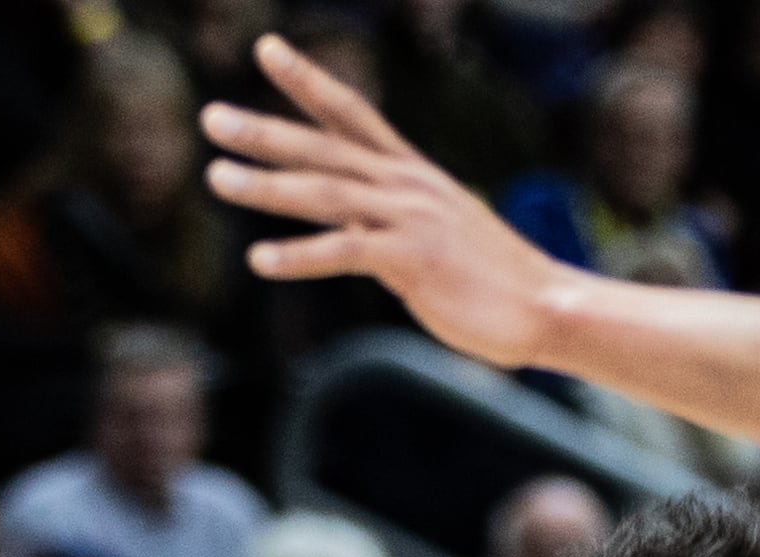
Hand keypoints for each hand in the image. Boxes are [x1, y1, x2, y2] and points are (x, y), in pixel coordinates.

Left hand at [206, 38, 566, 367]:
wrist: (549, 305)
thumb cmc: (496, 280)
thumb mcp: (442, 235)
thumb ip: (397, 225)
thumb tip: (364, 235)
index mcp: (413, 174)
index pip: (352, 113)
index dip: (306, 80)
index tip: (265, 48)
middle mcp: (407, 186)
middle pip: (324, 147)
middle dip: (265, 130)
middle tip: (211, 118)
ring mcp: (410, 219)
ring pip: (325, 191)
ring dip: (266, 185)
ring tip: (217, 177)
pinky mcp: (412, 261)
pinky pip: (344, 250)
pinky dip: (300, 255)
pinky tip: (260, 259)